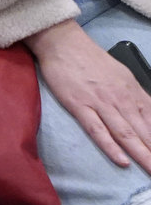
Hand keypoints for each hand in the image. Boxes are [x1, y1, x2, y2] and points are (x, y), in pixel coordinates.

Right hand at [28, 19, 150, 169]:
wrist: (63, 43)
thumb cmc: (91, 59)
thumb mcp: (123, 74)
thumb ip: (136, 96)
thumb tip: (148, 114)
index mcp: (133, 91)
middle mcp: (121, 99)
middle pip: (144, 132)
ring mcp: (100, 103)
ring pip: (125, 134)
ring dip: (141, 155)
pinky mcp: (79, 106)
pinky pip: (98, 130)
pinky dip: (111, 147)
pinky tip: (122, 161)